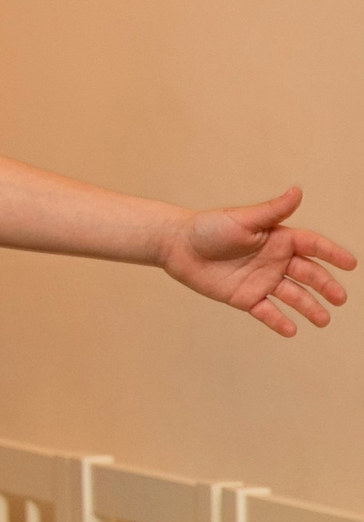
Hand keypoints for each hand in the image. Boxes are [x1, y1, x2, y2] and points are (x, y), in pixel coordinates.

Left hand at [159, 187, 353, 336]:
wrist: (176, 247)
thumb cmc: (208, 228)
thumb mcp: (242, 219)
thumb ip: (272, 211)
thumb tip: (298, 191)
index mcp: (278, 239)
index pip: (312, 246)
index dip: (332, 254)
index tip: (350, 264)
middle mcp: (275, 261)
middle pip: (308, 274)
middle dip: (326, 286)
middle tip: (340, 298)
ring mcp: (262, 281)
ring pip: (293, 295)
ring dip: (309, 307)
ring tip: (323, 320)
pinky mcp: (246, 298)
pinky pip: (267, 312)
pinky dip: (279, 321)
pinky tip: (291, 330)